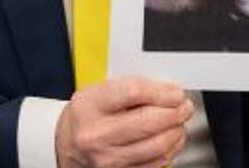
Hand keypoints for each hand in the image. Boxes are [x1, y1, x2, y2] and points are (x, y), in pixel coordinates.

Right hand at [55, 76, 193, 167]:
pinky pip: (156, 164)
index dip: (162, 91)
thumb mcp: (96, 93)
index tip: (175, 91)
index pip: (133, 92)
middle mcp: (96, 135)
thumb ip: (129, 88)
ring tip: (178, 122)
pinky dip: (171, 150)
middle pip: (149, 122)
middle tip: (183, 106)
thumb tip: (167, 90)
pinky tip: (171, 139)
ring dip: (177, 131)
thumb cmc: (84, 118)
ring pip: (157, 145)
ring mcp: (108, 159)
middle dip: (175, 112)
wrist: (65, 147)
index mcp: (89, 106)